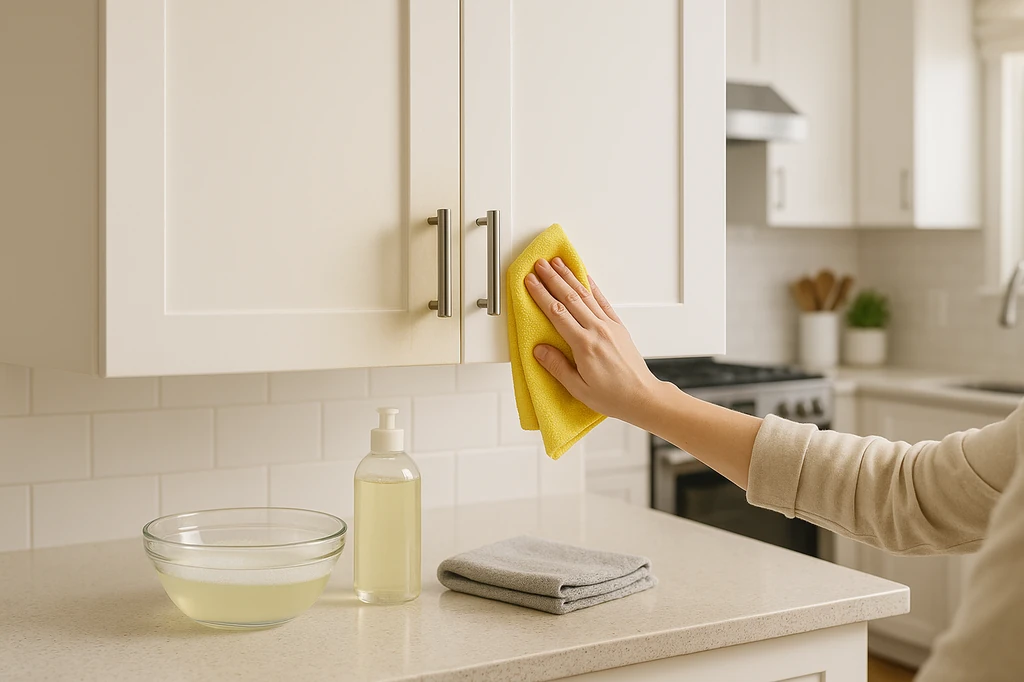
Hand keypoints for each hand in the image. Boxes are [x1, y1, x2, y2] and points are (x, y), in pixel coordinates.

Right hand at [524, 258, 663, 423]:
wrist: (642, 396)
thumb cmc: (612, 396)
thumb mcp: (578, 388)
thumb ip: (557, 367)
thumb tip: (539, 349)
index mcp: (584, 345)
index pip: (557, 313)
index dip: (541, 295)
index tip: (530, 281)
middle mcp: (597, 330)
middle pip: (569, 298)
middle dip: (552, 279)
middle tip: (539, 264)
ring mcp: (609, 326)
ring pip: (585, 295)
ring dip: (569, 277)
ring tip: (557, 263)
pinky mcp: (618, 326)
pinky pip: (602, 301)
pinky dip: (592, 286)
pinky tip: (584, 276)